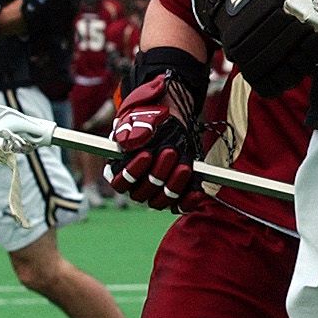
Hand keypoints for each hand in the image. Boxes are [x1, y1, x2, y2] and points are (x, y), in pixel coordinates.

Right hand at [104, 74, 203, 211]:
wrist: (170, 117)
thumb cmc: (149, 114)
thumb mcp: (140, 113)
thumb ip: (134, 126)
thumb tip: (131, 143)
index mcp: (119, 166)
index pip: (119, 181)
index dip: (131, 172)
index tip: (147, 154)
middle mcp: (136, 183)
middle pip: (141, 193)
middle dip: (157, 174)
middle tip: (170, 151)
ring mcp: (156, 188)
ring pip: (160, 200)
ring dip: (173, 186)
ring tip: (184, 166)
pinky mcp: (175, 190)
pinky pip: (179, 204)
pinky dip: (188, 200)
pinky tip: (197, 191)